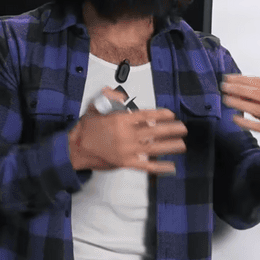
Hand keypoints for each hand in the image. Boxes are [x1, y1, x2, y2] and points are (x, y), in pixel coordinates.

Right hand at [69, 88, 187, 174]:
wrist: (75, 149)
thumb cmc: (86, 129)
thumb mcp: (96, 108)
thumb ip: (110, 98)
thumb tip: (118, 93)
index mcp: (121, 120)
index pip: (146, 116)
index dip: (161, 115)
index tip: (171, 115)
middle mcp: (127, 135)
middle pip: (155, 131)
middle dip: (171, 130)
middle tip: (184, 128)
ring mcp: (127, 150)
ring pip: (154, 148)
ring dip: (170, 146)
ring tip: (182, 144)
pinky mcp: (126, 163)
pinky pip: (146, 166)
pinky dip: (159, 167)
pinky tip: (171, 166)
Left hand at [221, 74, 259, 170]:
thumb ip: (256, 97)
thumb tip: (236, 90)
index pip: (258, 82)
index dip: (242, 78)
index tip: (228, 78)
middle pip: (256, 92)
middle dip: (238, 88)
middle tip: (224, 87)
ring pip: (255, 107)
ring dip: (239, 102)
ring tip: (226, 100)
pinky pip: (257, 125)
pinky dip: (245, 122)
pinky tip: (235, 118)